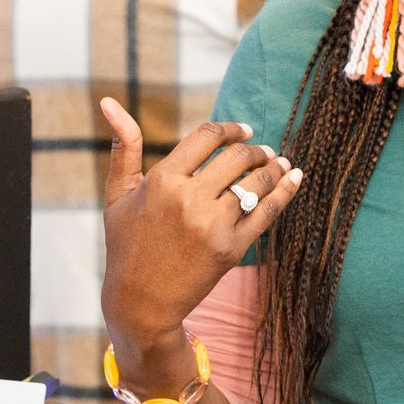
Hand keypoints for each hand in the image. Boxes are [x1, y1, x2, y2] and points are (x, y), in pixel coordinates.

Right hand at [98, 98, 301, 352]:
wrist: (141, 302)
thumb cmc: (126, 244)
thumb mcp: (117, 194)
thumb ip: (123, 146)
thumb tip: (109, 101)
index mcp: (161, 180)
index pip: (207, 137)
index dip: (230, 129)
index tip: (243, 130)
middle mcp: (188, 199)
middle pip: (237, 156)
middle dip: (254, 149)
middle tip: (262, 150)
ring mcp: (212, 225)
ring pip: (257, 181)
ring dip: (274, 166)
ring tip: (280, 162)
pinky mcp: (231, 249)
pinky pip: (267, 211)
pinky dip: (286, 191)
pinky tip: (294, 178)